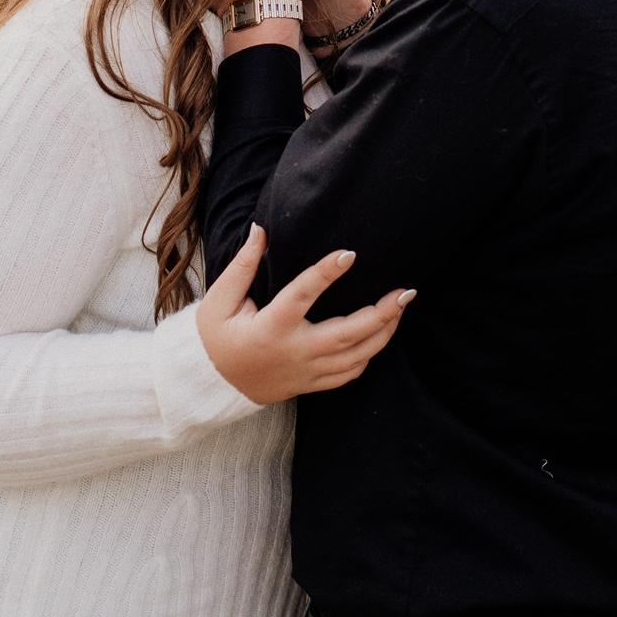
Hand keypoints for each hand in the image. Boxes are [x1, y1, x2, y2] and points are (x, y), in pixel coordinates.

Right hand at [196, 224, 415, 403]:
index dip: (326, 274)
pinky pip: (350, 373)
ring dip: (384, 332)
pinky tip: (382, 334)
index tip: (349, 254)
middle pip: (347, 334)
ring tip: (401, 308)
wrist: (211, 385)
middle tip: (405, 292)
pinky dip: (370, 354)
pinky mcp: (312, 383)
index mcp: (270, 327)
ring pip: (356, 356)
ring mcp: (306, 371)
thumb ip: (243, 265)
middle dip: (381, 313)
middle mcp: (294, 351)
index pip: (302, 296)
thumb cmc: (215, 337)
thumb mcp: (220, 299)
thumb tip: (260, 230)